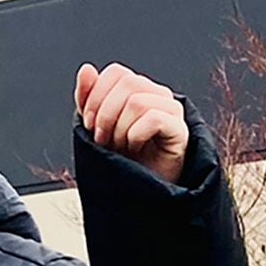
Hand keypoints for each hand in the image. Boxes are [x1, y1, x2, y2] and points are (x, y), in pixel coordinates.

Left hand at [75, 62, 189, 181]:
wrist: (141, 196)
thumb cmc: (123, 163)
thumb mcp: (96, 128)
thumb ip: (89, 99)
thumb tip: (86, 70)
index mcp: (138, 91)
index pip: (116, 72)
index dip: (96, 96)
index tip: (89, 125)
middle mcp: (156, 95)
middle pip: (126, 83)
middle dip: (105, 115)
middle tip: (103, 141)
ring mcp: (171, 110)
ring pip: (137, 102)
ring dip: (119, 130)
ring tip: (121, 148)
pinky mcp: (180, 129)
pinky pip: (152, 119)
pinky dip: (135, 136)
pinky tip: (136, 148)